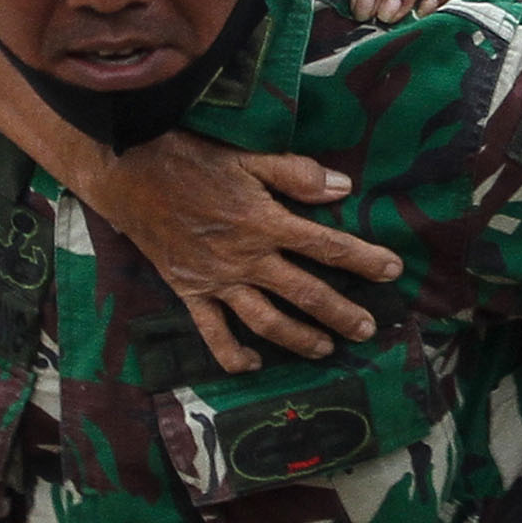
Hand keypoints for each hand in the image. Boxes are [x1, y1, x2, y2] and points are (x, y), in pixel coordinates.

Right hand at [65, 133, 405, 371]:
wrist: (127, 174)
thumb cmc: (189, 159)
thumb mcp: (246, 158)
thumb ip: (296, 174)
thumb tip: (343, 188)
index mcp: (265, 223)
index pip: (326, 246)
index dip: (364, 259)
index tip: (394, 270)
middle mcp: (246, 259)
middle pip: (306, 294)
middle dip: (342, 314)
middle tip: (369, 330)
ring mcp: (217, 281)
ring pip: (267, 321)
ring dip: (300, 338)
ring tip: (326, 349)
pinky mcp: (189, 292)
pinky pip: (213, 332)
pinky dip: (232, 354)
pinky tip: (252, 365)